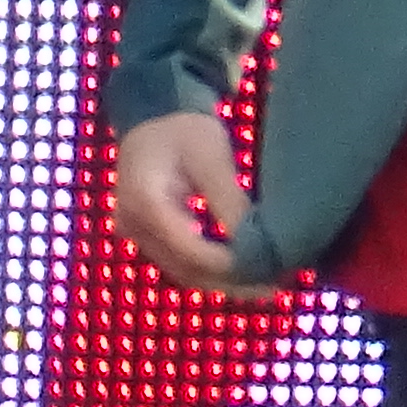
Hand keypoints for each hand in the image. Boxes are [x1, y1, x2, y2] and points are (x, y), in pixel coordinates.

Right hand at [109, 108, 264, 292]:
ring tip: (266, 285)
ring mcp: (135, 234)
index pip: (188, 248)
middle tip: (274, 288)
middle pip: (184, 268)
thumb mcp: (211, 157)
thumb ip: (230, 200)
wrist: (152, 118)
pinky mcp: (147, 237)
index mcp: (143, 201)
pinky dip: (211, 271)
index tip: (266, 270)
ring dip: (223, 282)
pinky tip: (244, 273)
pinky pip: (180, 262)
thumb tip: (259, 243)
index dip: (227, 265)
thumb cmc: (183, 130)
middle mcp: (132, 225)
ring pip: (183, 271)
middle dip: (230, 281)